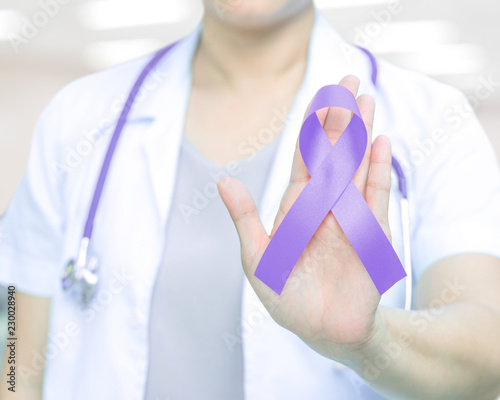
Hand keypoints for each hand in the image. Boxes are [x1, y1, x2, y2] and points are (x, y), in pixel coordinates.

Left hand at [218, 75, 392, 362]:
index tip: (320, 97)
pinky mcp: (372, 235)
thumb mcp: (258, 259)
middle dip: (340, 118)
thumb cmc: (287, 298)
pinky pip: (377, 197)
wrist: (323, 332)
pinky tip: (380, 144)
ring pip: (356, 167)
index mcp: (296, 208)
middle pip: (333, 153)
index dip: (312, 128)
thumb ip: (244, 219)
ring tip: (367, 101)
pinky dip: (379, 171)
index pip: (305, 158)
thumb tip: (223, 180)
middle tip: (348, 80)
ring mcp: (349, 216)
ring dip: (361, 135)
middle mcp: (324, 205)